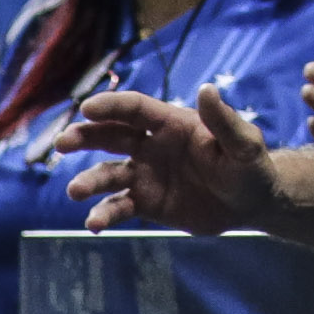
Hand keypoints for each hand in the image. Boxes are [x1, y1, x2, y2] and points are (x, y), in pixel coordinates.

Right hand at [49, 80, 275, 229]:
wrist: (251, 203)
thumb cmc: (250, 166)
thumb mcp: (243, 144)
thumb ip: (223, 120)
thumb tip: (207, 88)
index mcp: (172, 123)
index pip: (135, 109)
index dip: (111, 106)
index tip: (86, 108)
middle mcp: (152, 146)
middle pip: (111, 136)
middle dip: (85, 136)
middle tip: (63, 142)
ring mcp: (146, 174)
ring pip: (109, 174)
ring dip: (89, 181)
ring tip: (75, 191)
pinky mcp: (147, 203)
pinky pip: (119, 206)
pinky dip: (104, 214)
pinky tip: (94, 224)